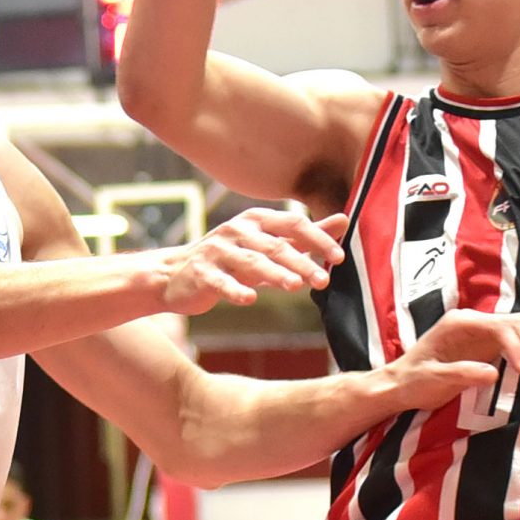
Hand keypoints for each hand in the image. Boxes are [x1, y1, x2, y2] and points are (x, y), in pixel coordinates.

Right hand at [159, 209, 348, 313]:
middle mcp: (237, 230)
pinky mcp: (200, 274)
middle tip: (324, 280)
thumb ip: (304, 236)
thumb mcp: (267, 245)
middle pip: (275, 245)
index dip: (317, 238)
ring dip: (275, 274)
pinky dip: (235, 290)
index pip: (293, 223)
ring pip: (251, 262)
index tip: (339, 257)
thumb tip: (345, 221)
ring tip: (296, 286)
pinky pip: (221, 282)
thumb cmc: (228, 260)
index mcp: (256, 220)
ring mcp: (217, 251)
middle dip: (301, 262)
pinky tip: (250, 299)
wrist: (174, 274)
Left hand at [385, 309, 519, 410]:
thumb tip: (494, 372)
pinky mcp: (485, 344)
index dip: (518, 347)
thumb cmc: (412, 382)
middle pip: (516, 322)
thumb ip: (460, 374)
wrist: (399, 385)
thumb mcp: (432, 380)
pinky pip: (516, 339)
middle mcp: (473, 321)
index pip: (500, 328)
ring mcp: (480, 331)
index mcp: (460, 324)